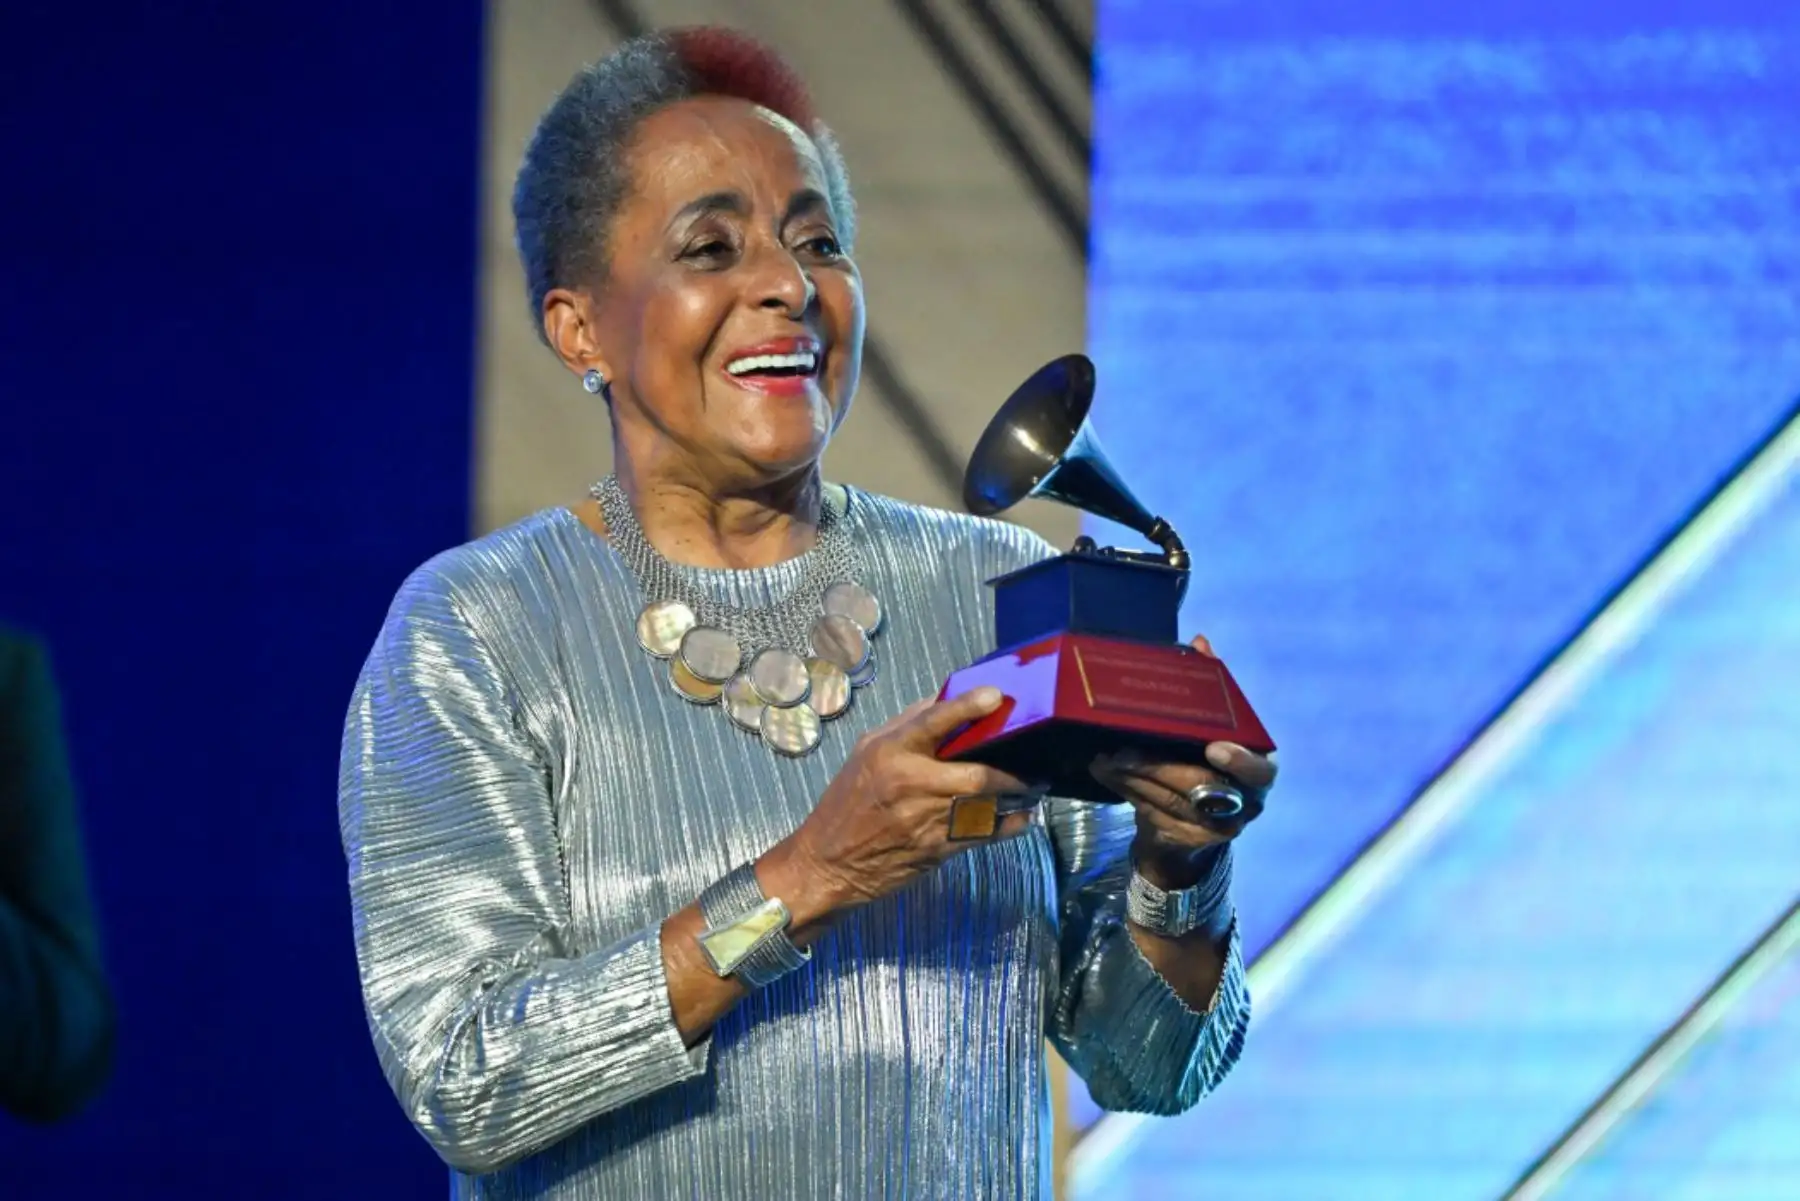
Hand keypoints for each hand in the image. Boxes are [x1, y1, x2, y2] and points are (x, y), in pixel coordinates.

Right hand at [772, 686, 1036, 911]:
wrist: (829, 864)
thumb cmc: (847, 802)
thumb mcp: (866, 754)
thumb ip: (906, 726)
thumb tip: (948, 699)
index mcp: (890, 752)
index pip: (933, 721)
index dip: (967, 706)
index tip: (998, 697)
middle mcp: (910, 782)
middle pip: (975, 773)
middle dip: (1011, 772)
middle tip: (1034, 766)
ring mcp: (926, 819)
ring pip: (986, 805)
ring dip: (1016, 796)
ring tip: (1033, 787)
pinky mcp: (937, 849)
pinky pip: (984, 834)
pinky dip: (1009, 824)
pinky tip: (1021, 817)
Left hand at [1089, 634, 1276, 888]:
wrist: (1192, 824)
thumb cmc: (1205, 762)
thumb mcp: (1211, 727)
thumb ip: (1210, 689)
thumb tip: (1201, 643)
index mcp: (1258, 771)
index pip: (1260, 770)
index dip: (1240, 760)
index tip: (1214, 746)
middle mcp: (1244, 804)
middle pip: (1200, 784)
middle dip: (1157, 765)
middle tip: (1124, 750)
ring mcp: (1215, 828)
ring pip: (1169, 800)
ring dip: (1132, 777)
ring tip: (1105, 757)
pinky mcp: (1185, 838)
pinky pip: (1151, 813)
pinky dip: (1125, 790)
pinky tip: (1106, 772)